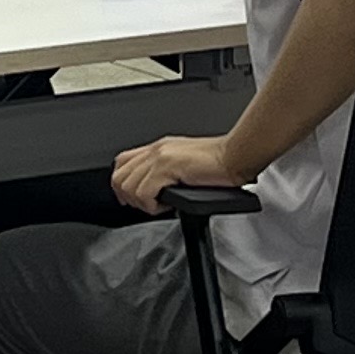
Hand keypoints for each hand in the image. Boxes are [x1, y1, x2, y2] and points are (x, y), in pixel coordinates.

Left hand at [113, 131, 248, 215]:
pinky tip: (168, 204)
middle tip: (150, 205)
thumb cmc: (219, 162)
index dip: (122, 184)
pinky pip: (144, 193)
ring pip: (128, 187)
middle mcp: (155, 150)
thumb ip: (167, 170)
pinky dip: (153, 205)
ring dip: (143, 203)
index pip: (122, 162)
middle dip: (130, 198)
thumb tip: (155, 189)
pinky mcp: (166, 167)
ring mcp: (159, 157)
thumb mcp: (184, 161)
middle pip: (119, 176)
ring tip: (161, 205)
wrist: (235, 156)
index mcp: (159, 148)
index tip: (132, 199)